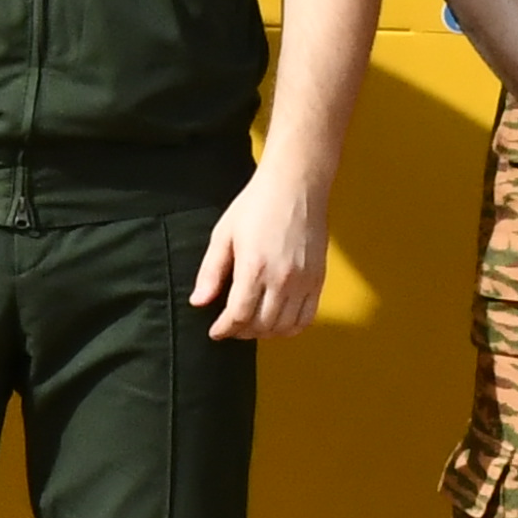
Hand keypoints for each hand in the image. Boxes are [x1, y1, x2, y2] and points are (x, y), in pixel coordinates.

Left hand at [189, 162, 335, 342]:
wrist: (296, 185)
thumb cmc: (257, 204)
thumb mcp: (224, 234)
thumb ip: (210, 272)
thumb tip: (198, 302)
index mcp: (254, 268)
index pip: (238, 316)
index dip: (224, 329)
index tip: (216, 331)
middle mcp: (282, 279)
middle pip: (262, 325)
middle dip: (242, 332)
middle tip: (231, 327)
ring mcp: (304, 281)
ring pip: (285, 327)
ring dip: (266, 332)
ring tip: (253, 324)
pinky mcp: (318, 279)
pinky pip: (307, 317)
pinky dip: (291, 327)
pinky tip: (278, 320)